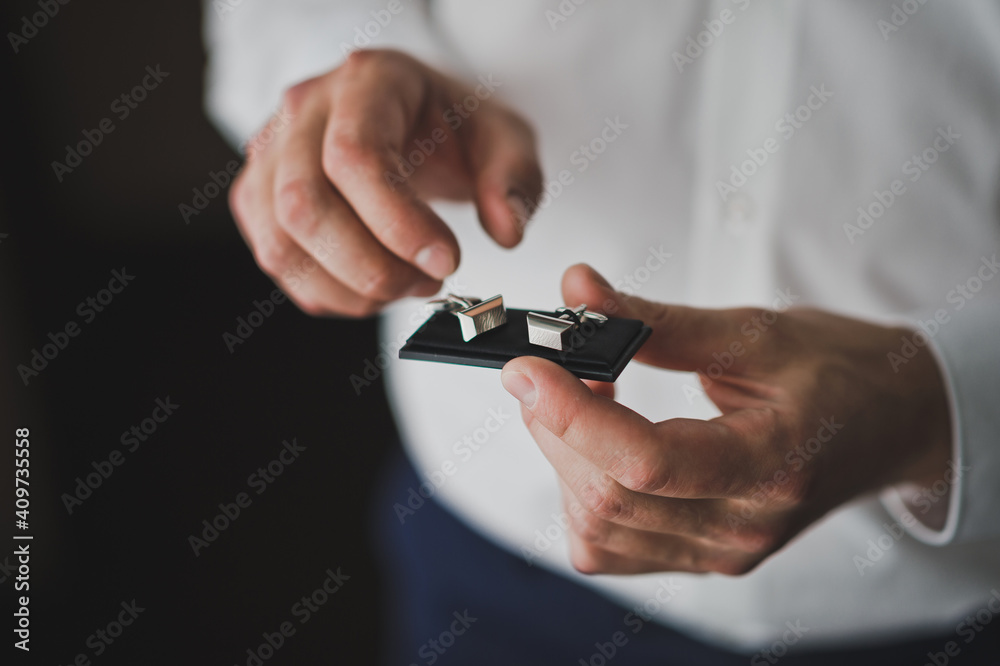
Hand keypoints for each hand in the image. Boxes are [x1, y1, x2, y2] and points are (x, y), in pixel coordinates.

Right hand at [229, 49, 542, 316]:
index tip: (447, 261)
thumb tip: (505, 230)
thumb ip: (515, 177)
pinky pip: (279, 262)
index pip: (355, 157)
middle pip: (304, 206)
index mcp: (366, 81)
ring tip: (407, 284)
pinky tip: (374, 286)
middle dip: (372, 267)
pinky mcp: (259, 198)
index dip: (398, 223)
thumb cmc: (451, 125)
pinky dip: (330, 294)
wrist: (412, 121)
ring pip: (282, 244)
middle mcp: (302, 112)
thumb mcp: (504, 136)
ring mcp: (270, 156)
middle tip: (429, 281)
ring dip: (350, 288)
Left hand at [501, 264, 950, 574]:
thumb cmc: (837, 370)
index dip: (572, 414)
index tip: (526, 367)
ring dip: (563, 455)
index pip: (648, 462)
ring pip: (599, 526)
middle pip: (609, 496)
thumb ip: (657, 321)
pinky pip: (610, 546)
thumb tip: (576, 291)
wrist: (890, 420)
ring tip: (579, 396)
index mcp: (772, 465)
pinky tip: (595, 445)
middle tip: (548, 364)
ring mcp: (720, 552)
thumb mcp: (756, 330)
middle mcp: (744, 527)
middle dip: (555, 425)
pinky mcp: (700, 556)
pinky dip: (580, 493)